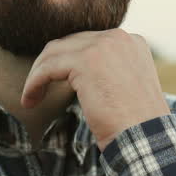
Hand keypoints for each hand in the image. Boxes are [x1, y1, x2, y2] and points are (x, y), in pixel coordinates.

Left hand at [20, 29, 169, 148]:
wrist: (146, 138)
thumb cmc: (136, 125)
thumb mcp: (127, 89)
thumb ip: (109, 72)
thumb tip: (79, 76)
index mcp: (132, 42)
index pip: (89, 43)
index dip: (68, 61)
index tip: (55, 81)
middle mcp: (119, 37)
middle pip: (70, 43)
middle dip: (50, 65)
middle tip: (38, 88)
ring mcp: (102, 45)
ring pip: (55, 52)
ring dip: (38, 74)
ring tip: (32, 97)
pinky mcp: (85, 60)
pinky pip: (48, 67)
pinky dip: (34, 82)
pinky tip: (30, 100)